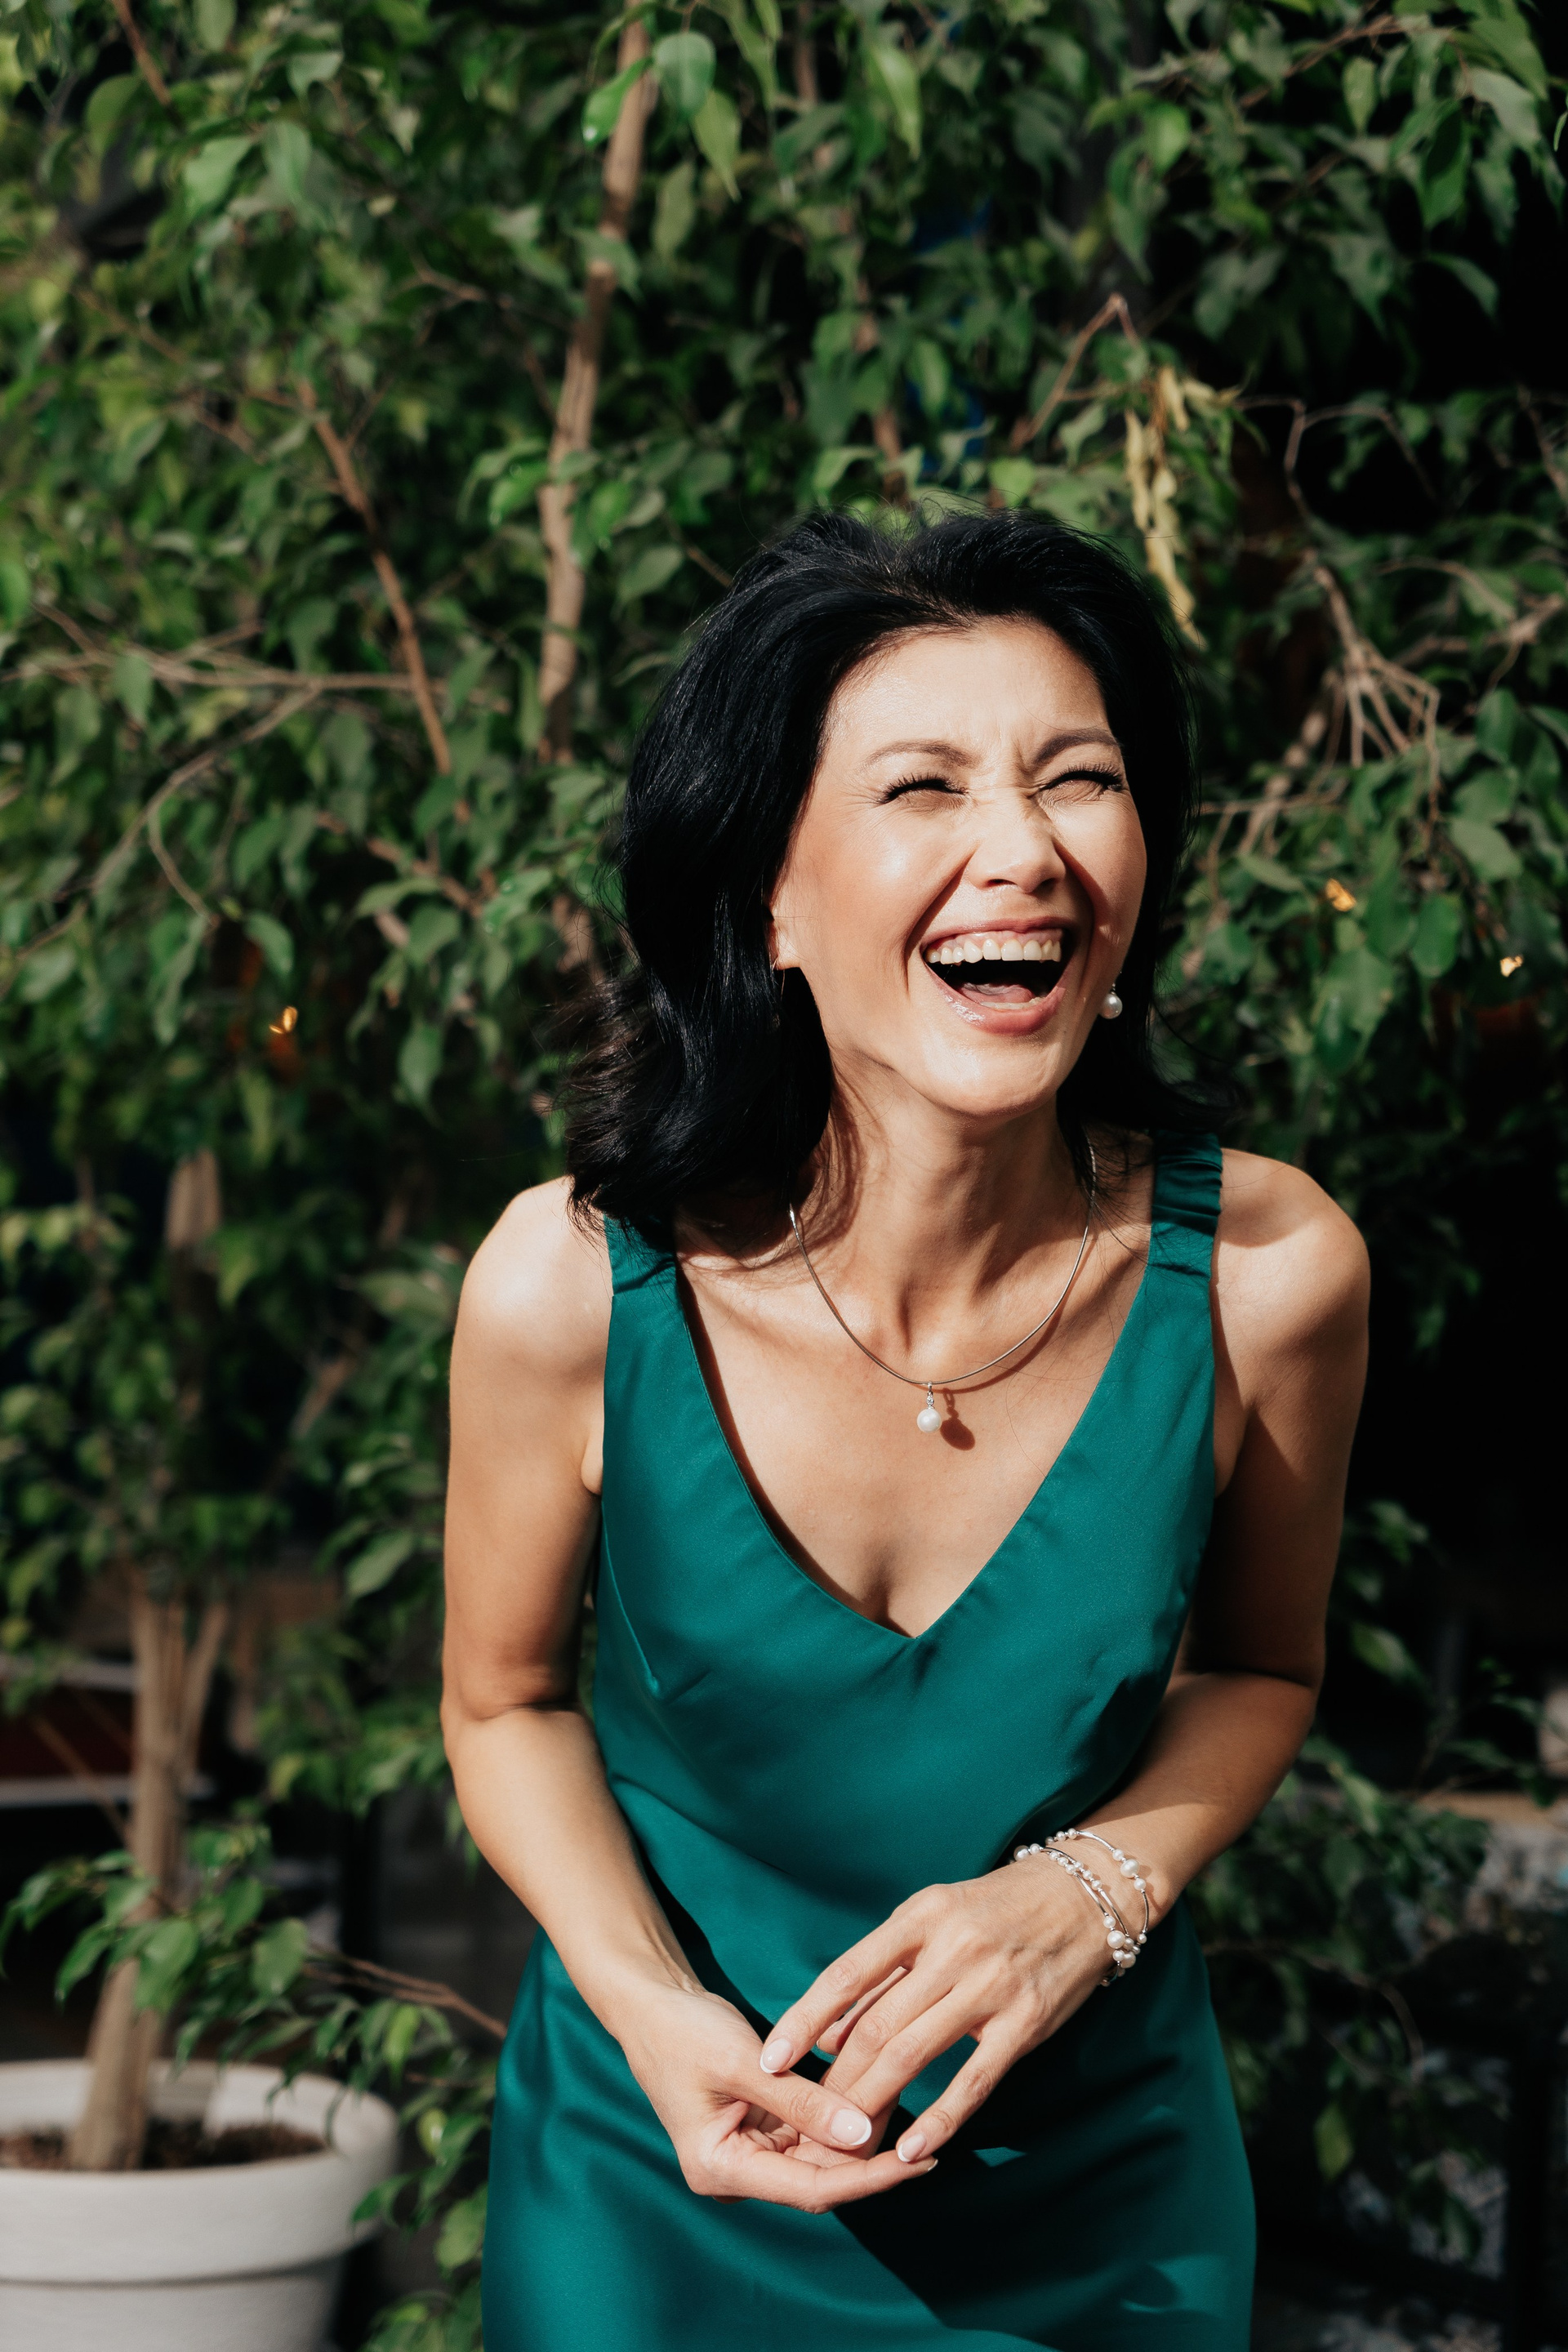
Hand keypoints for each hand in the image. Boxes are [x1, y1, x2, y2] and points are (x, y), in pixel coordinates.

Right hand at [615, 1979, 937, 2210]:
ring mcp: (751, 2150)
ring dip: (859, 2127)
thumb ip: (800, 2102)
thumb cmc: (684, 2032)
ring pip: (821, 2152)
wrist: (651, 2004)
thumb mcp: (742, 2064)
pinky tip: (875, 2088)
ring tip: (904, 2096)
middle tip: (919, 2121)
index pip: (811, 2187)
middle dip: (869, 2148)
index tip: (915, 2163)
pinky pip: (811, 2128)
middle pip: (821, 2174)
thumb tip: (860, 2134)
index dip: (866, 2179)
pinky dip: (840, 2110)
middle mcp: (739, 2171)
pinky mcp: (763, 2126)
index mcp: (721, 2169)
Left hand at [758, 1858, 1110, 2164]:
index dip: (803, 2019)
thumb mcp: (932, 1920)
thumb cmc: (993, 1911)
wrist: (1082, 1898)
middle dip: (835, 2080)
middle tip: (805, 2121)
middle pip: (877, 2026)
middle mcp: (951, 1949)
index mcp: (919, 1917)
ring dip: (873, 2103)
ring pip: (914, 2054)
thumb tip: (825, 2035)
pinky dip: (939, 2119)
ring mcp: (991, 1987)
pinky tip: (910, 2150)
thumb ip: (882, 1975)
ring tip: (843, 2142)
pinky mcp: (1025, 2023)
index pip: (846, 1974)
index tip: (770, 2059)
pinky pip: (974, 2080)